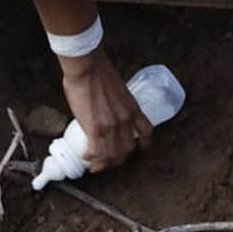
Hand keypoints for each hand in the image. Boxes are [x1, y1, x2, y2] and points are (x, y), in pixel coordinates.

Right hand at [59, 48, 152, 171]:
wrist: (87, 67)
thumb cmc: (99, 72)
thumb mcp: (118, 91)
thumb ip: (118, 104)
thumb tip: (109, 111)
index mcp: (133, 109)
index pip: (147, 133)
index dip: (144, 145)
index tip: (138, 149)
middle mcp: (125, 120)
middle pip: (128, 149)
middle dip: (119, 158)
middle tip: (110, 160)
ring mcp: (111, 126)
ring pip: (112, 155)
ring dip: (104, 163)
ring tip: (96, 164)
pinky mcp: (95, 128)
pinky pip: (95, 151)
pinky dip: (91, 158)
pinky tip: (86, 157)